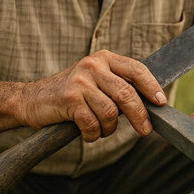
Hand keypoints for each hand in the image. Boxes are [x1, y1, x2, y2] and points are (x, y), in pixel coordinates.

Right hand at [18, 50, 166, 141]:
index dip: (151, 86)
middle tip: (145, 130)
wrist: (32, 99)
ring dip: (109, 129)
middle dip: (140, 115)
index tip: (161, 102)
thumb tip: (149, 102)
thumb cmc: (71, 93)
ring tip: (102, 130)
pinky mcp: (69, 98)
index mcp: (104, 58)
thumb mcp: (95, 80)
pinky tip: (88, 133)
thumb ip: (117, 85)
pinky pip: (92, 123)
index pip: (136, 68)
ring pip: (110, 112)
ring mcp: (80, 80)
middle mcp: (93, 65)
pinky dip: (93, 134)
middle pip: (127, 92)